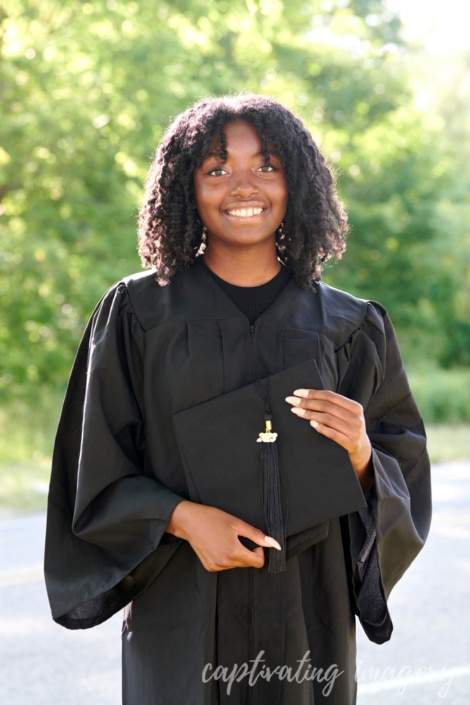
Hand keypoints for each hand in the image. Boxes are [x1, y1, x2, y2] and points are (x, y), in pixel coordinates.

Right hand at [165, 501, 281, 570]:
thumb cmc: (212, 518)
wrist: (189, 521)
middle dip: (247, 551)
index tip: (253, 541)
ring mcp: (216, 566)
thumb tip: (273, 543)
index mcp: (233, 552)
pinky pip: (225, 565)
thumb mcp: (236, 523)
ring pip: (236, 564)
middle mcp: (225, 563)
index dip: (259, 551)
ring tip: (225, 539)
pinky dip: (226, 557)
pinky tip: (218, 545)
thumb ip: (256, 535)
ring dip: (236, 554)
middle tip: (237, 536)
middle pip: (247, 563)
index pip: (258, 562)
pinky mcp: (209, 567)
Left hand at [285, 389, 372, 490]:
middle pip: (327, 406)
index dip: (312, 393)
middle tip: (291, 401)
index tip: (297, 392)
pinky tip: (310, 423)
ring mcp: (354, 431)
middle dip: (307, 402)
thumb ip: (333, 407)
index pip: (330, 396)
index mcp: (355, 407)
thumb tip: (306, 397)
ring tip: (296, 411)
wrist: (362, 451)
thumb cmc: (348, 429)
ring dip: (309, 414)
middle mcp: (356, 418)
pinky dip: (320, 427)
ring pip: (327, 418)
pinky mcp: (351, 444)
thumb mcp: (346, 416)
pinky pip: (332, 434)